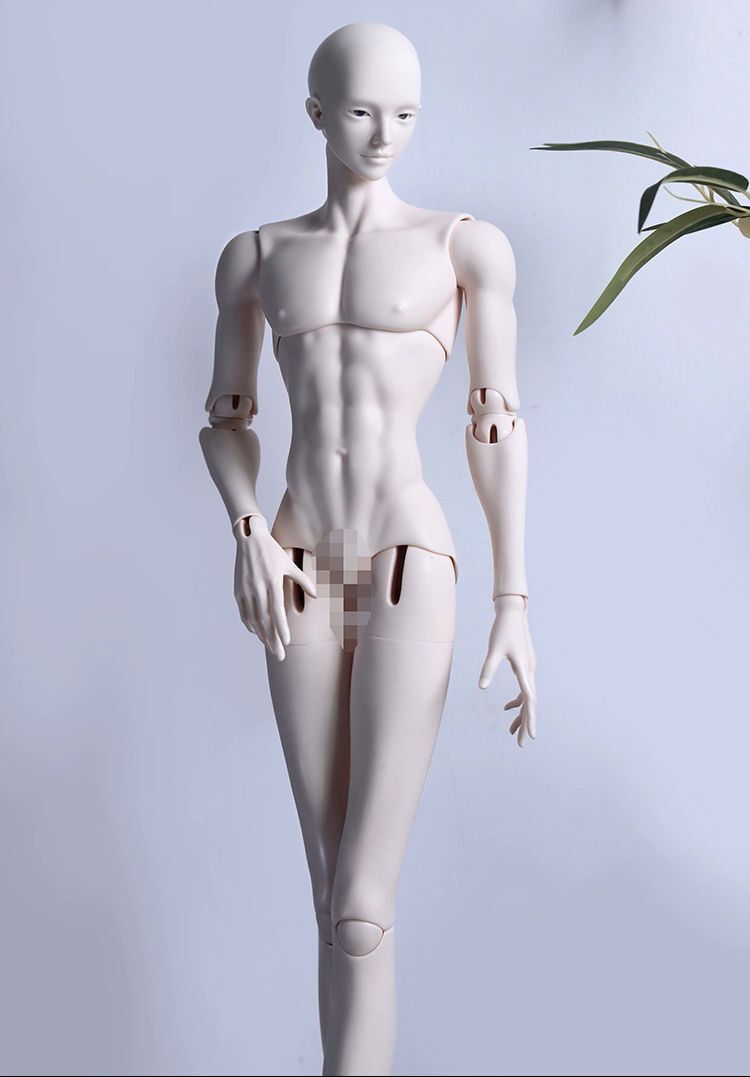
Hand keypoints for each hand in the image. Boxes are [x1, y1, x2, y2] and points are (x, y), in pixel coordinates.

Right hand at [233, 515, 316, 660]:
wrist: (249, 539)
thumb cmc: (272, 551)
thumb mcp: (289, 564)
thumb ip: (303, 580)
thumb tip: (316, 595)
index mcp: (272, 582)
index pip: (277, 611)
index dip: (281, 627)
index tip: (286, 642)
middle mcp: (258, 588)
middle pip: (265, 620)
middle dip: (272, 639)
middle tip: (279, 655)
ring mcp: (246, 590)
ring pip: (253, 619)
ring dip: (262, 635)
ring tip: (269, 647)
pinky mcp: (238, 591)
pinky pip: (244, 612)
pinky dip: (250, 624)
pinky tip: (256, 632)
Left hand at [478, 594, 536, 747]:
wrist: (512, 613)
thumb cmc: (502, 630)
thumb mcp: (493, 650)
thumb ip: (488, 669)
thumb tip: (482, 687)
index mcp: (525, 669)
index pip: (529, 699)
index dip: (530, 719)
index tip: (531, 736)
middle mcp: (530, 671)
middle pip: (530, 703)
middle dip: (526, 724)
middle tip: (522, 744)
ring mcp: (529, 669)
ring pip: (527, 698)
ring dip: (521, 715)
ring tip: (512, 733)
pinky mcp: (524, 666)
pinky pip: (523, 689)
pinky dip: (516, 701)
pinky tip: (506, 708)